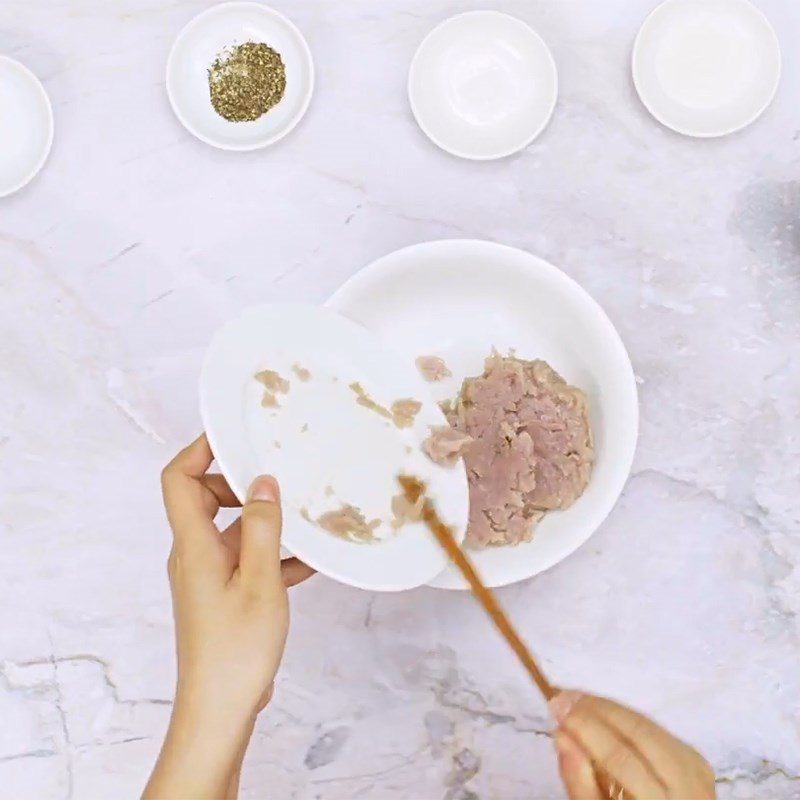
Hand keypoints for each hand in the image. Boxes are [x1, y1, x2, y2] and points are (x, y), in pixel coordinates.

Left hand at [144, 434, 313, 799]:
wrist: (220, 709)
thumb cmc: (236, 648)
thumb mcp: (260, 580)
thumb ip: (261, 526)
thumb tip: (262, 480)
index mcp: (193, 544)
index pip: (179, 478)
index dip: (200, 448)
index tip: (236, 432)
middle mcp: (194, 553)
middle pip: (205, 496)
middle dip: (241, 481)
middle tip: (279, 474)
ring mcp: (208, 575)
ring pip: (231, 528)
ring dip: (263, 518)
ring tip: (303, 512)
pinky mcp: (223, 595)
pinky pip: (246, 558)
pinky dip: (272, 552)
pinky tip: (308, 558)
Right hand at [551, 691, 715, 799]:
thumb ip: (580, 783)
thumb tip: (561, 734)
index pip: (621, 758)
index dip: (586, 727)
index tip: (556, 705)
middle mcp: (688, 785)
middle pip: (639, 733)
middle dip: (596, 709)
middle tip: (562, 696)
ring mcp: (696, 769)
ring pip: (648, 724)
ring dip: (609, 707)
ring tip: (576, 699)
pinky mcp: (695, 757)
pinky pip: (655, 727)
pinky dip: (626, 716)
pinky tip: (602, 711)